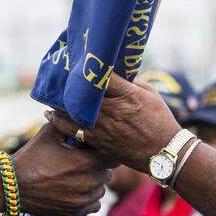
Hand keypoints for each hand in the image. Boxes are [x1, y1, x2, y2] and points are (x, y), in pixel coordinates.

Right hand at [12, 124, 111, 215]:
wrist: (13, 186)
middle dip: (99, 167)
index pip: (113, 157)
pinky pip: (95, 204)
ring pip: (101, 189)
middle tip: (85, 162)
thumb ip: (67, 123)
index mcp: (86, 162)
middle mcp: (89, 182)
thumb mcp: (48, 133)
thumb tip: (77, 111)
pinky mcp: (76, 212)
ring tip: (78, 176)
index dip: (107, 152)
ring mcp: (83, 199)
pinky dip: (89, 198)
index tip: (98, 150)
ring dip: (95, 183)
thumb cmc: (31, 157)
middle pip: (108, 173)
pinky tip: (77, 190)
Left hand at [45, 73, 181, 173]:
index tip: (79, 63)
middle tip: (58, 78)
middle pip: (83, 94)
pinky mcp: (100, 142)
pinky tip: (52, 116)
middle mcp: (114, 111)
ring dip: (59, 104)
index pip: (102, 77)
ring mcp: (105, 128)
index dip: (89, 69)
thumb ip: (131, 83)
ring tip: (50, 97)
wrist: (165, 152)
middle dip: (69, 85)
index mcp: (128, 95)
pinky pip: (75, 131)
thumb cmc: (160, 120)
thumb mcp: (150, 94)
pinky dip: (61, 123)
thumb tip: (114, 74)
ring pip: (74, 113)